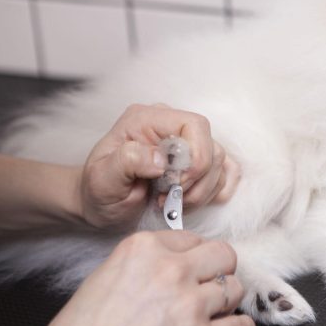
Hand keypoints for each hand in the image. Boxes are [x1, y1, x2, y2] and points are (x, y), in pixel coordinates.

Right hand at [5, 231, 254, 325]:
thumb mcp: (104, 279)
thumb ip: (143, 267)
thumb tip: (168, 268)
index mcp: (143, 250)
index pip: (191, 238)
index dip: (194, 257)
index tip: (193, 267)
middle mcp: (171, 272)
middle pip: (223, 255)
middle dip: (220, 271)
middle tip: (210, 286)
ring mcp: (191, 306)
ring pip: (235, 289)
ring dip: (226, 303)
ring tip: (211, 315)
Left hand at [79, 104, 240, 229]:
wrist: (101, 205)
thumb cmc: (99, 191)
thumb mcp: (102, 178)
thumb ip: (127, 161)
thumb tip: (160, 159)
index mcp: (148, 120)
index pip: (194, 125)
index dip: (196, 157)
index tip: (176, 185)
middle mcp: (172, 127)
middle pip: (212, 147)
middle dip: (198, 181)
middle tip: (171, 199)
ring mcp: (189, 145)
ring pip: (221, 164)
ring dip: (202, 191)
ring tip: (173, 203)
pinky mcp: (200, 164)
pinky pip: (225, 174)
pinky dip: (213, 193)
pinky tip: (188, 202)